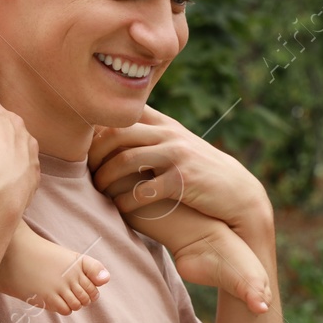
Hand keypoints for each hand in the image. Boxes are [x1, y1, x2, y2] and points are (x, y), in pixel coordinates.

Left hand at [90, 105, 273, 240]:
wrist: (238, 192)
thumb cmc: (201, 170)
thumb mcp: (180, 144)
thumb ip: (154, 135)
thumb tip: (116, 132)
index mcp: (165, 124)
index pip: (124, 115)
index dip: (100, 128)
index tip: (86, 146)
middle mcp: (169, 134)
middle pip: (117, 133)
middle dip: (95, 153)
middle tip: (84, 170)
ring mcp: (176, 155)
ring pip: (126, 160)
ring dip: (105, 178)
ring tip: (98, 190)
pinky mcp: (182, 181)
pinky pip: (143, 190)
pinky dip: (126, 200)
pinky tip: (120, 207)